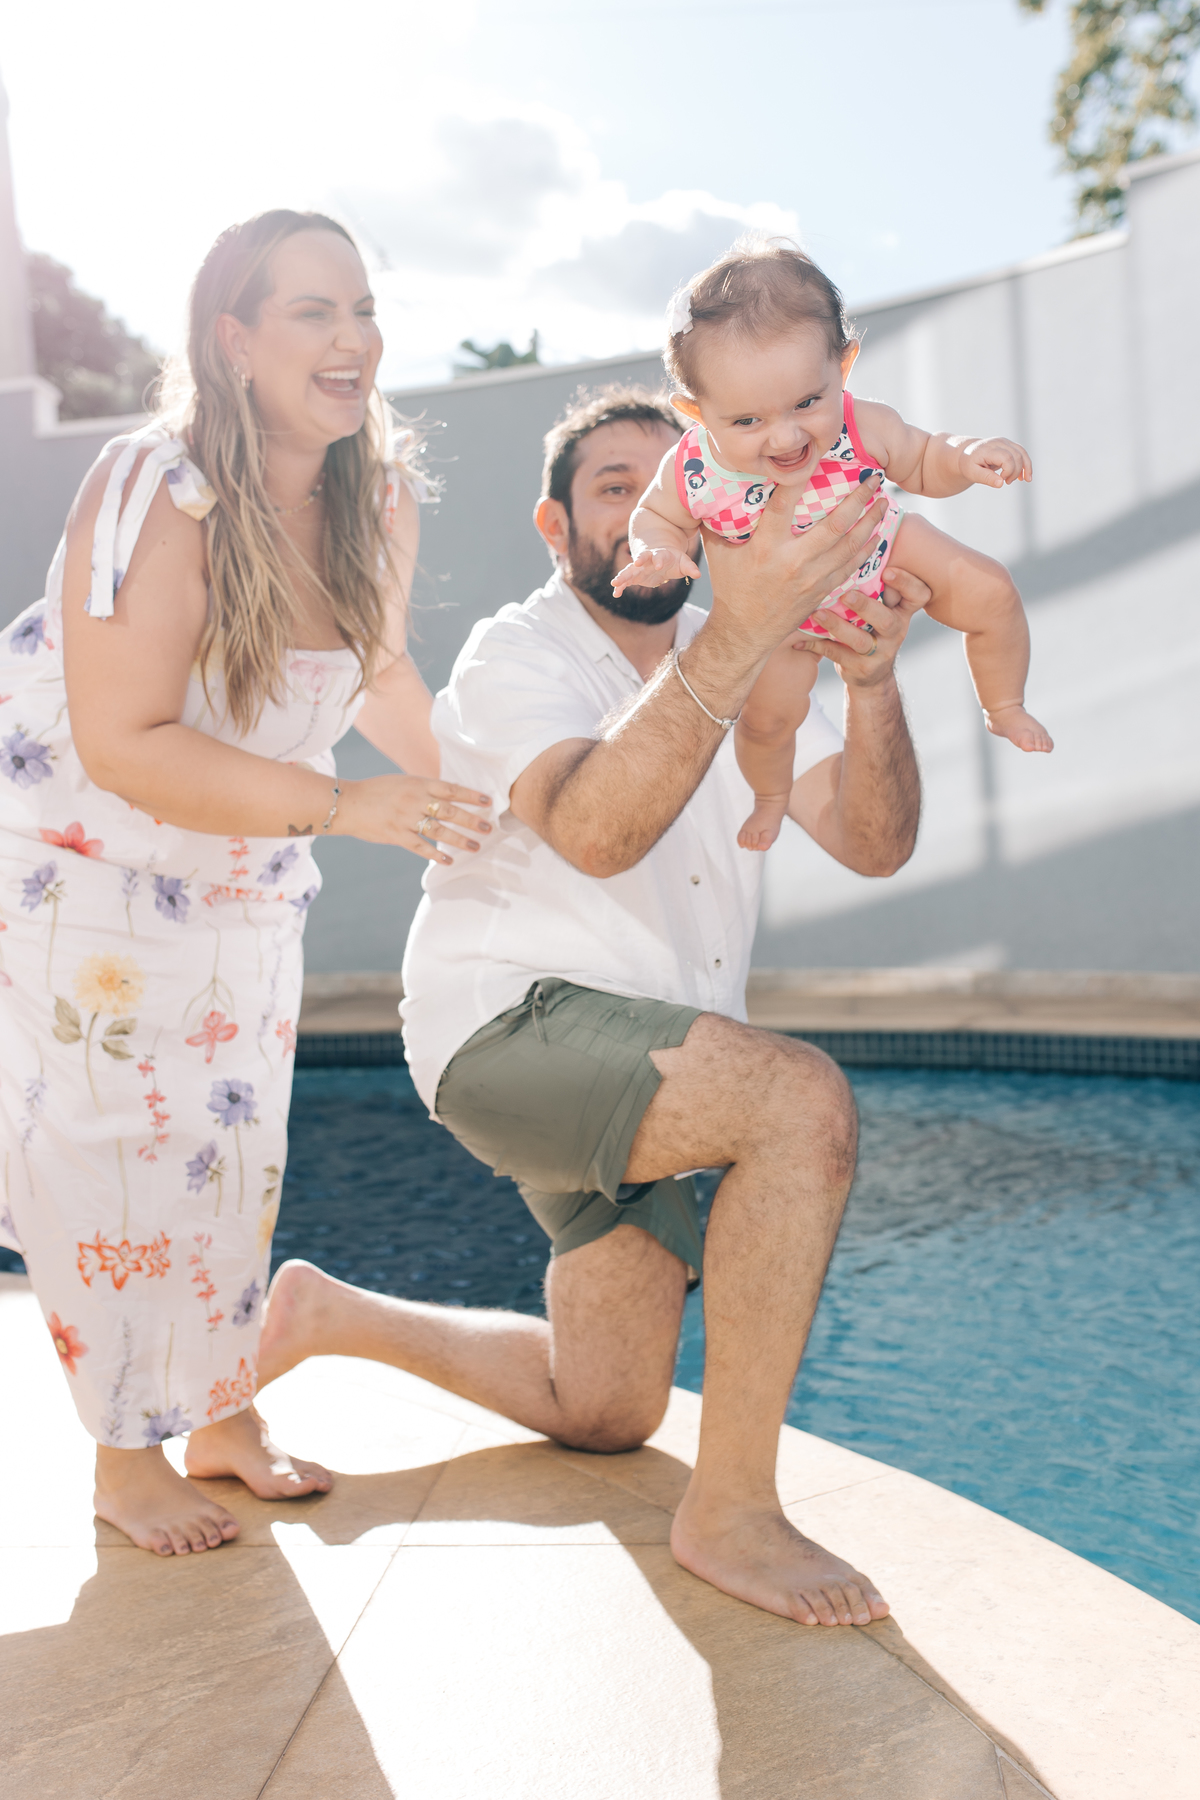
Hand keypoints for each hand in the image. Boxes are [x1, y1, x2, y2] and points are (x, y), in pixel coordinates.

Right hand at [334, 775, 492, 863]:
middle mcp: (414, 800)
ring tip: (476, 847)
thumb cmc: (377, 791)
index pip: (451, 789)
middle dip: (471, 820)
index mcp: (417, 783)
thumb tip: (450, 796)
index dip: (471, 795)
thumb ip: (425, 788)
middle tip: (489, 828)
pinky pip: (419, 847)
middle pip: (449, 811)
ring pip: (438, 831)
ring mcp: (405, 819)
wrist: (347, 803)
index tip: (489, 801)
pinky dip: (435, 854)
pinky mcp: (396, 836)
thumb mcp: (403, 781)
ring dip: (459, 840)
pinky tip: (448, 860)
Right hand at [612, 545, 701, 594]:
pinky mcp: (635, 576)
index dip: (658, 560)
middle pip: (640, 559)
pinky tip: (615, 594)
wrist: (662, 558)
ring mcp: (639, 568)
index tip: (658, 565)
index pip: (659, 556)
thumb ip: (690, 567)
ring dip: (622, 576)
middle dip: (637, 561)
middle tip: (635, 563)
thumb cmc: (674, 560)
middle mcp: (647, 560)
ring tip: (614, 583)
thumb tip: (698, 574)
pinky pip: (626, 581)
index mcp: (660, 555)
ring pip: (629, 570)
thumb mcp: (683, 562)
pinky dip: (620, 587)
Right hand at [703, 472, 887, 656]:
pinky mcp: (822, 591)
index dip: (798, 478)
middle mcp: (793, 562)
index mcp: (765, 547)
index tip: (817, 455)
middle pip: (835, 524)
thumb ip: (719, 523)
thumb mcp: (719, 554)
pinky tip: (876, 534)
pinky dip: (867, 548)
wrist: (744, 634)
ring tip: (883, 501)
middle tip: (874, 477)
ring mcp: (812, 579)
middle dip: (858, 498)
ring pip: (850, 545)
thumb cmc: (731, 590)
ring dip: (871, 521)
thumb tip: (711, 491)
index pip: (783, 503)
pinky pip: (851, 566)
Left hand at [802, 566, 929, 689]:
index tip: (888, 571)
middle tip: (846, 595)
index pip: (918, 595)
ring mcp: (880, 653)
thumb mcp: (879, 606)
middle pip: (887, 620)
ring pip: (861, 641)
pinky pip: (837, 656)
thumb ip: (873, 583)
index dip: (907, 583)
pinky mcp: (861, 670)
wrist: (871, 674)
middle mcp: (896, 631)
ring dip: (837, 627)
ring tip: (818, 613)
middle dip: (866, 607)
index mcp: (902, 611)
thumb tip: (854, 535)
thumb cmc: (870, 626)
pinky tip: (797, 640)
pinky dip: (816, 646)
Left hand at [958, 436, 1031, 488]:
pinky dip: (1025, 464)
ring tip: (1026, 480)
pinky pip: (1021, 453)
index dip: (1009, 471)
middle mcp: (999, 442)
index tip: (1002, 480)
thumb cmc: (969, 464)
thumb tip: (1001, 484)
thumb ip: (986, 478)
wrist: (966, 453)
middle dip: (1015, 472)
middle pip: (1017, 456)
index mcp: (989, 449)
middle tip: (1007, 482)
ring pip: (1022, 452)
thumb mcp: (972, 473)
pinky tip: (1025, 476)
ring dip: (1026, 467)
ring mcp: (1005, 442)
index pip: (1007, 458)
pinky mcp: (1009, 445)